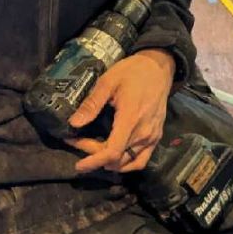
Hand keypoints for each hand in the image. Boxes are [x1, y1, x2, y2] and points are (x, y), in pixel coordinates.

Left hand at [67, 50, 175, 173]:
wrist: (158, 68)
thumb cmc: (133, 72)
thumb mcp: (108, 82)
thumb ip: (92, 104)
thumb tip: (74, 123)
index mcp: (130, 118)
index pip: (112, 151)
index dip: (94, 161)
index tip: (79, 165)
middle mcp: (143, 132)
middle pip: (116, 158)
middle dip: (94, 155)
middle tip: (79, 141)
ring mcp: (152, 137)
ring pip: (128, 162)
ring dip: (109, 162)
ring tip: (94, 151)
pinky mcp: (156, 137)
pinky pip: (141, 160)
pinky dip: (126, 165)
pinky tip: (114, 160)